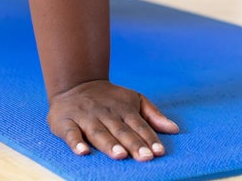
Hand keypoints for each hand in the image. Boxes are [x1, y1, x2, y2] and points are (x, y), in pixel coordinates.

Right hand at [47, 80, 179, 160]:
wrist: (75, 83)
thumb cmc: (109, 98)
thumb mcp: (134, 100)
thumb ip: (153, 115)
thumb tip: (175, 129)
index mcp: (124, 109)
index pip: (139, 125)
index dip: (149, 138)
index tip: (159, 152)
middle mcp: (106, 113)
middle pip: (121, 130)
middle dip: (134, 144)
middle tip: (145, 157)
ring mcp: (86, 117)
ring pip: (99, 132)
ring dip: (109, 144)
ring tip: (121, 155)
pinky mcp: (66, 122)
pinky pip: (71, 133)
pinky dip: (76, 142)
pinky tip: (83, 152)